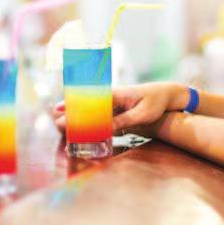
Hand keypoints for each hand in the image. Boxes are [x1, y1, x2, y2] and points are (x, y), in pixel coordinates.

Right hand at [52, 82, 187, 135]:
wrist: (168, 96)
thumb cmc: (156, 102)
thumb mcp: (141, 114)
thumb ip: (123, 121)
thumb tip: (105, 129)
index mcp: (116, 94)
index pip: (91, 100)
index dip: (75, 106)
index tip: (60, 111)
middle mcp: (112, 98)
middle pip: (88, 105)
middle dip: (72, 112)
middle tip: (56, 120)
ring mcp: (115, 105)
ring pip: (93, 111)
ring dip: (80, 118)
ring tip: (63, 125)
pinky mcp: (119, 112)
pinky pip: (102, 118)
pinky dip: (92, 123)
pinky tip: (84, 130)